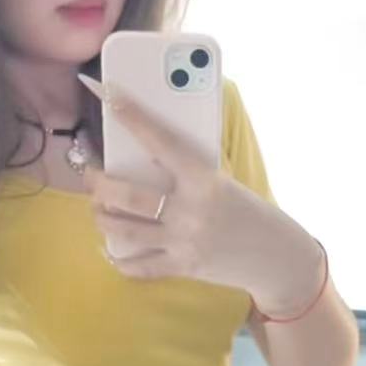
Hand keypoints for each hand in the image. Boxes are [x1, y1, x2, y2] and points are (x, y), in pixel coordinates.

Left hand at [80, 80, 323, 312]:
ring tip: (98, 208)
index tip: (111, 98)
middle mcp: (191, 210)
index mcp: (204, 179)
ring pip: (125, 229)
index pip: (161, 142)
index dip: (134, 119)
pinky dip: (120, 259)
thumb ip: (189, 173)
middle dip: (99, 184)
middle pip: (128, 195)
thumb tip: (148, 156)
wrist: (275, 256)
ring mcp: (184, 241)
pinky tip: (112, 249)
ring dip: (102, 217)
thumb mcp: (223, 183)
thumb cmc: (247, 212)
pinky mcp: (183, 267)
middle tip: (90, 175)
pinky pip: (139, 267)